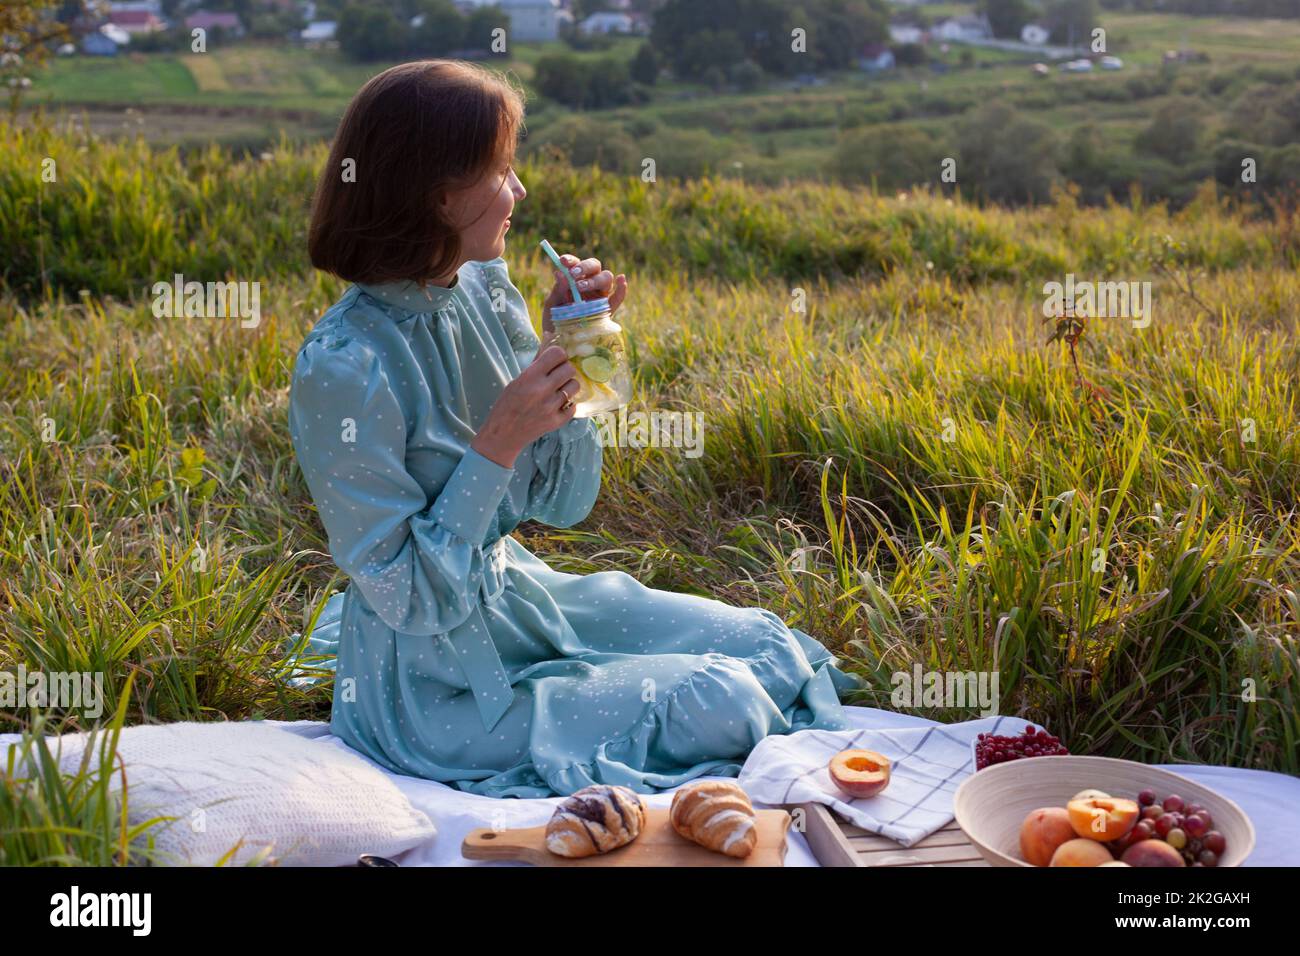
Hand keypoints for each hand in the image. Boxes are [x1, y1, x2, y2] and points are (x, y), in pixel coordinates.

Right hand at [471, 343, 580, 467]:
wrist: (503, 434)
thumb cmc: (507, 405)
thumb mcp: (517, 381)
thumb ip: (536, 366)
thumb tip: (550, 344)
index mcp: (530, 377)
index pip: (557, 354)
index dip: (559, 355)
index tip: (556, 360)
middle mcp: (542, 390)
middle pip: (570, 369)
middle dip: (565, 370)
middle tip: (559, 376)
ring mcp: (551, 407)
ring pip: (574, 386)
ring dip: (568, 386)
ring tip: (559, 391)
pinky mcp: (557, 421)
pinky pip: (574, 406)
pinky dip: (568, 405)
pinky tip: (558, 405)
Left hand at [541, 252, 627, 334]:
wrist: (559, 342)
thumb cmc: (555, 321)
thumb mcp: (552, 305)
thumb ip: (557, 290)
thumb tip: (559, 273)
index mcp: (575, 279)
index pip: (576, 264)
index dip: (571, 260)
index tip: (562, 261)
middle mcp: (589, 283)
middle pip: (594, 266)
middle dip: (584, 267)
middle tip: (573, 275)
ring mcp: (600, 295)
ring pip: (606, 278)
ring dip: (595, 279)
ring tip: (581, 287)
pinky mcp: (608, 309)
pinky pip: (618, 297)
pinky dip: (621, 289)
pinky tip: (621, 280)